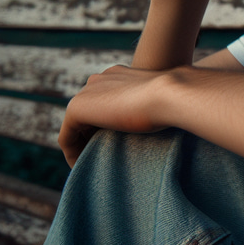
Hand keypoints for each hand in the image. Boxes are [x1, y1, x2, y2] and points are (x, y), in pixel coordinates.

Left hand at [58, 65, 174, 166]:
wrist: (171, 94)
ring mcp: (86, 92)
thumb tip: (166, 119)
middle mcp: (99, 80)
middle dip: (91, 135)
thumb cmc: (176, 101)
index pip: (104, 102)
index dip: (105, 126)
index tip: (114, 146)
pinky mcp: (77, 108)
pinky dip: (72, 153)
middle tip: (101, 158)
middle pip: (87, 113)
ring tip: (92, 165)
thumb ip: (155, 106)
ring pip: (76, 125)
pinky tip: (83, 168)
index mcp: (119, 76)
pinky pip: (67, 136)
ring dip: (81, 145)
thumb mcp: (164, 102)